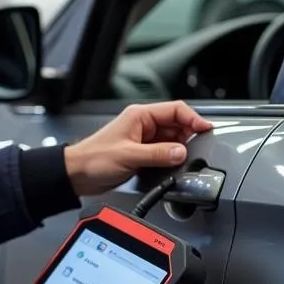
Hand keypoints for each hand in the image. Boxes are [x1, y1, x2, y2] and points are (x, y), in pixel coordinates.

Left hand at [63, 101, 212, 196]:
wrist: (77, 174)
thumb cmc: (93, 158)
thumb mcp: (129, 155)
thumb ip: (157, 154)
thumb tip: (181, 152)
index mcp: (140, 116)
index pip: (175, 109)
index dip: (194, 118)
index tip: (206, 129)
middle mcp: (143, 125)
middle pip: (177, 125)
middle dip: (188, 137)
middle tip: (195, 150)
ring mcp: (143, 140)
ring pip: (172, 140)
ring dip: (179, 150)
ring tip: (180, 161)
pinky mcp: (142, 154)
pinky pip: (164, 153)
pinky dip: (170, 159)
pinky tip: (170, 167)